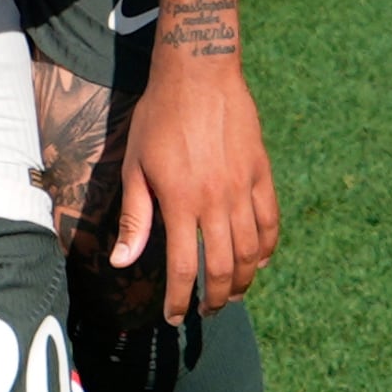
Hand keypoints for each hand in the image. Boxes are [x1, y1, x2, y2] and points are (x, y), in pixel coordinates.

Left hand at [110, 65, 277, 320]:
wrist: (198, 74)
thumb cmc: (158, 117)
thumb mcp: (135, 166)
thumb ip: (135, 218)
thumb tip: (121, 262)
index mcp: (181, 202)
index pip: (185, 268)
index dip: (180, 300)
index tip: (176, 317)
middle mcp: (217, 201)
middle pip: (223, 268)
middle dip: (215, 298)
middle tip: (206, 311)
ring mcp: (244, 188)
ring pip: (252, 251)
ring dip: (243, 280)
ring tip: (231, 293)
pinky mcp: (262, 173)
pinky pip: (270, 221)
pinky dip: (268, 248)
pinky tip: (260, 262)